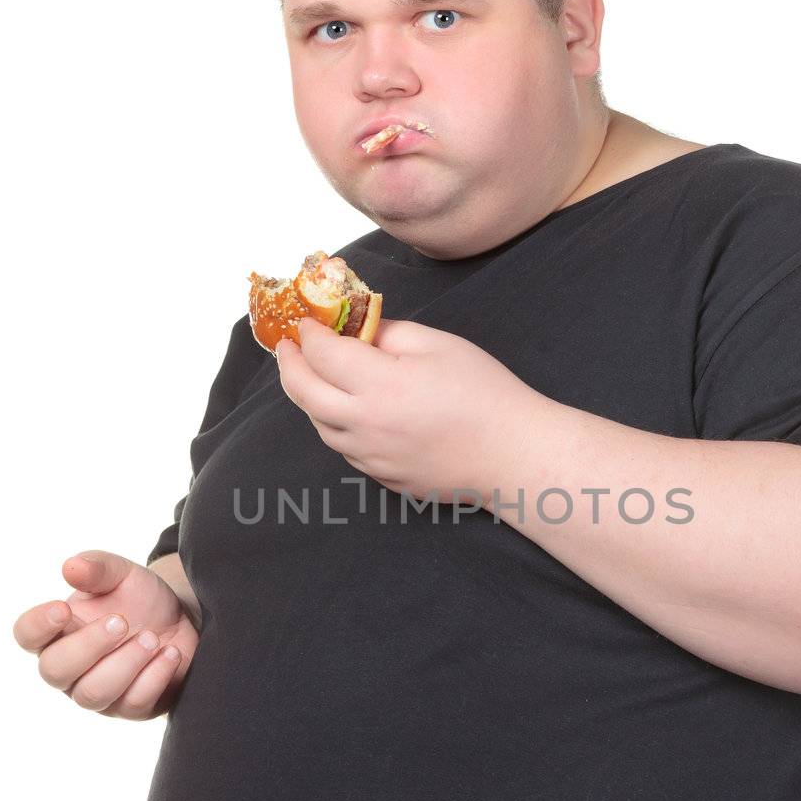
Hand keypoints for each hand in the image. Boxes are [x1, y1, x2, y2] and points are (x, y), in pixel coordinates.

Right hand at [12, 551, 198, 720]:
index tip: (62, 609)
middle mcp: (71, 668)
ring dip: (125, 663)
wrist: (185, 620)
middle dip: (89, 646)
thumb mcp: (123, 574)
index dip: (37, 625)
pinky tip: (170, 653)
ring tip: (151, 638)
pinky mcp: (131, 708)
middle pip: (54, 671)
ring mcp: (99, 693)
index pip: (27, 635)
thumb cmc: (140, 599)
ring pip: (93, 694)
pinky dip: (154, 676)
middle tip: (121, 621)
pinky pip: (133, 703)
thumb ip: (97, 568)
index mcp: (58, 632)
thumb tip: (70, 567)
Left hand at [274, 315, 537, 505]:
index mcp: (380, 385)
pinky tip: (347, 410)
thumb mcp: (438, 345)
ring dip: (309, 398)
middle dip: (290, 365)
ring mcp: (371, 457)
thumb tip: (358, 329)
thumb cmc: (484, 394)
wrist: (512, 454)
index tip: (306, 322)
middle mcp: (365, 425)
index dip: (309, 334)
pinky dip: (335, 425)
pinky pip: (345, 448)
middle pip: (304, 393)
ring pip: (320, 425)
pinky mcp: (382, 478)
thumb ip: (389, 332)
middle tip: (288, 347)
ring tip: (314, 376)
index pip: (322, 354)